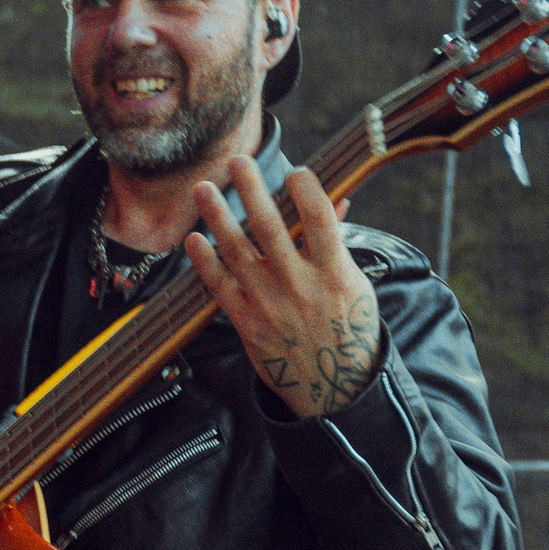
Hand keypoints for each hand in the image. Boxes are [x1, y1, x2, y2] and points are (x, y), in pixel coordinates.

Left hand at [184, 160, 381, 418]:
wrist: (332, 389)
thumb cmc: (347, 328)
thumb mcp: (355, 285)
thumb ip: (338, 243)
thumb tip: (336, 199)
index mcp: (335, 274)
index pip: (319, 220)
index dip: (306, 189)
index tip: (294, 170)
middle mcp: (300, 286)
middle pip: (270, 227)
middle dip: (251, 189)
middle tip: (237, 161)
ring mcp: (269, 305)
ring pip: (236, 251)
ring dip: (216, 216)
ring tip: (203, 188)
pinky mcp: (246, 323)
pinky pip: (218, 286)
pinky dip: (203, 261)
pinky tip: (193, 239)